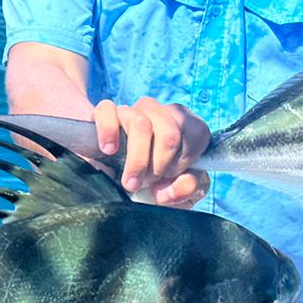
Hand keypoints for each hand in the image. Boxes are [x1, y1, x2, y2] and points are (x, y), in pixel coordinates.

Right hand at [90, 97, 210, 207]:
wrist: (117, 181)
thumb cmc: (154, 185)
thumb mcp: (177, 193)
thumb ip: (187, 189)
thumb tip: (184, 181)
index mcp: (188, 126)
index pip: (197, 135)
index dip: (182, 163)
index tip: (170, 177)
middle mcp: (163, 112)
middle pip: (169, 134)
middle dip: (158, 167)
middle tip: (149, 182)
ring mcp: (134, 109)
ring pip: (141, 124)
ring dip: (137, 161)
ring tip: (131, 181)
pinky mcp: (106, 112)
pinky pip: (107, 110)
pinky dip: (108, 132)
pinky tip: (108, 151)